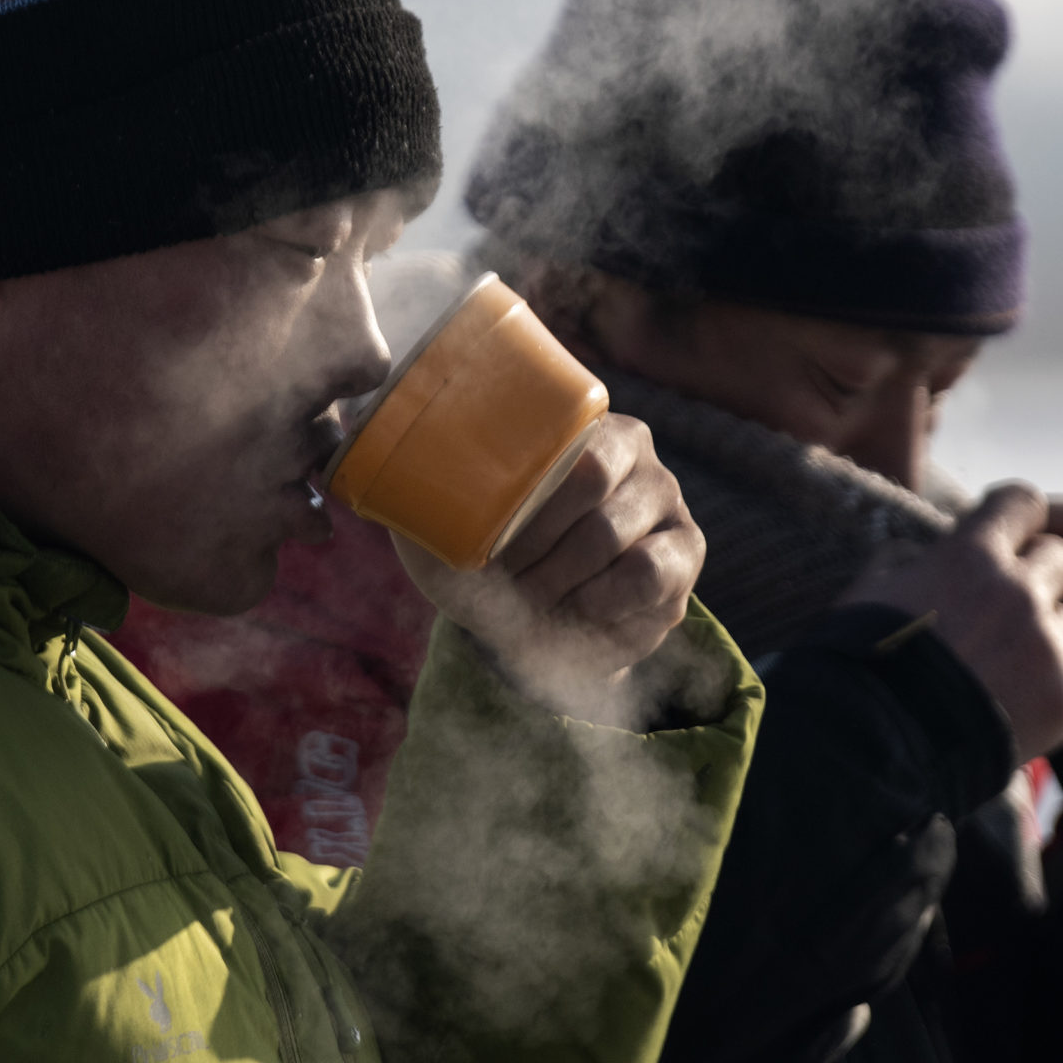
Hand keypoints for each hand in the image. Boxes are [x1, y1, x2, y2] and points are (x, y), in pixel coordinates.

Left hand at [393, 414, 705, 721]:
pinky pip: (648, 576)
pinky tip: (576, 611)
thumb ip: (419, 496)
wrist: (532, 630)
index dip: (527, 505)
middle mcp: (637, 458)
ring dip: (561, 580)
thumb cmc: (486, 567)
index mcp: (583, 431)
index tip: (490, 550)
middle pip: (591, 487)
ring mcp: (669, 505)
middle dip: (538, 547)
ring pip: (615, 536)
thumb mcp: (444, 532)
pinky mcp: (686, 556)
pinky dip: (599, 602)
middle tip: (508, 584)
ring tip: (533, 601)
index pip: (565, 447)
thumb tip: (377, 456)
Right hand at [839, 483, 1062, 762]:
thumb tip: (923, 553)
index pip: (1023, 502)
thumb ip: (903, 560)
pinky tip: (1023, 699)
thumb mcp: (867, 593)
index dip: (1018, 515)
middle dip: (1042, 574)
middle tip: (1015, 605)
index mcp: (971, 555)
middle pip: (1062, 558)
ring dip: (1049, 633)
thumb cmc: (861, 667)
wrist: (876, 750)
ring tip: (1009, 665)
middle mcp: (1019, 591)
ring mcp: (1048, 645)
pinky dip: (1059, 681)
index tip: (1011, 531)